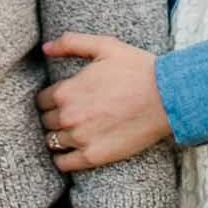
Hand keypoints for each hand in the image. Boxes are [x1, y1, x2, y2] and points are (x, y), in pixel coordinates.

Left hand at [39, 33, 172, 170]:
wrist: (167, 98)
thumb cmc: (137, 69)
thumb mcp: (105, 46)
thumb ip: (71, 43)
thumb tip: (45, 48)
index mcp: (66, 91)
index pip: (40, 101)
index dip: (50, 99)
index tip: (61, 100)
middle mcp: (68, 116)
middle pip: (45, 121)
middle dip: (54, 116)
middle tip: (70, 114)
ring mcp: (80, 138)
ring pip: (52, 141)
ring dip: (59, 136)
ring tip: (73, 132)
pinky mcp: (94, 156)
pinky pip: (63, 163)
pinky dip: (62, 159)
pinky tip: (71, 152)